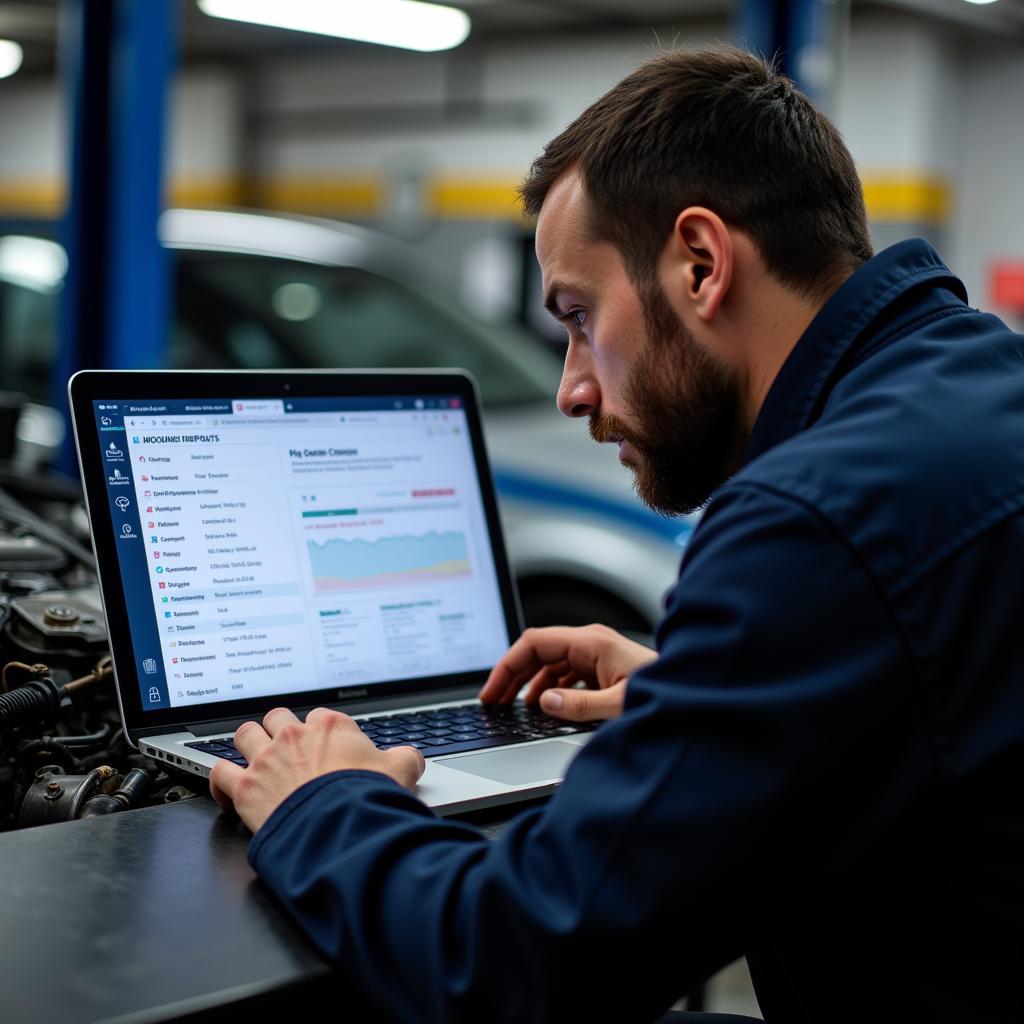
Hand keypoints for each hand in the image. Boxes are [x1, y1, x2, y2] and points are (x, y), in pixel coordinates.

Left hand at [209, 706, 424, 833]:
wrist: (341, 828)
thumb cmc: (368, 797)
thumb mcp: (402, 771)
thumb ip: (406, 758)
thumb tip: (412, 759)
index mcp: (330, 726)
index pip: (319, 716)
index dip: (322, 733)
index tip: (327, 748)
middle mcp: (294, 736)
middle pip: (277, 717)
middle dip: (280, 731)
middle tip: (288, 750)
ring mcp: (267, 760)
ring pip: (244, 734)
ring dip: (248, 745)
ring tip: (255, 759)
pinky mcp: (246, 787)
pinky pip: (219, 773)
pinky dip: (220, 780)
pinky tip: (228, 789)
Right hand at [478, 624, 656, 721]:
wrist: (694, 692)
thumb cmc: (667, 693)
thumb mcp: (619, 705)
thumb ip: (580, 705)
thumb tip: (544, 703)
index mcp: (592, 643)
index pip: (534, 643)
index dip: (508, 665)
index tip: (493, 690)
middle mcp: (592, 643)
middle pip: (538, 651)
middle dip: (513, 675)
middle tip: (494, 702)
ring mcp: (598, 655)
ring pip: (551, 663)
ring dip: (530, 683)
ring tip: (515, 708)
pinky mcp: (604, 669)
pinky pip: (566, 673)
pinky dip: (550, 688)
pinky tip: (545, 707)